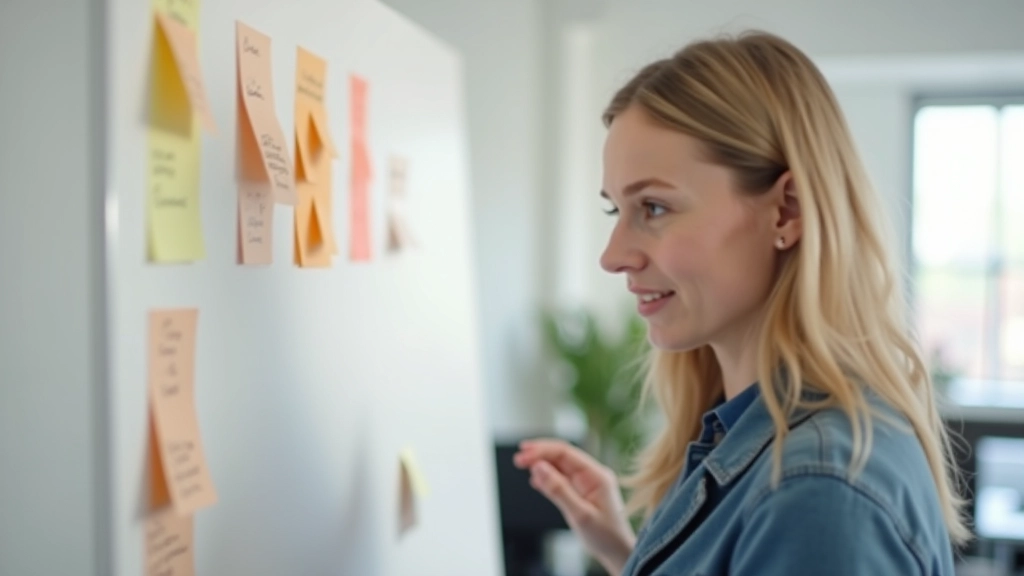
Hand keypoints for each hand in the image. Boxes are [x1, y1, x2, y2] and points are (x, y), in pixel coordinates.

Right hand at [513, 438, 635, 575]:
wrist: (617, 552)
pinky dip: (546, 477)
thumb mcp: (580, 514)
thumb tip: (538, 467)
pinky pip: (561, 479)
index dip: (542, 451)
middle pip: (561, 455)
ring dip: (541, 464)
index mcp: (596, 475)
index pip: (565, 452)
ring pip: (559, 466)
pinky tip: (535, 480)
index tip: (523, 455)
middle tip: (518, 458)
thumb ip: (559, 490)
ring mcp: (586, 483)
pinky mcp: (580, 492)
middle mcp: (591, 475)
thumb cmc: (606, 536)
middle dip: (539, 454)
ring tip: (522, 465)